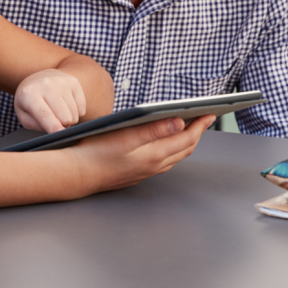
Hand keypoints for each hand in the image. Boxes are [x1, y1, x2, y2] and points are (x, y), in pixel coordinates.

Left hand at [14, 69, 86, 132]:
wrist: (37, 79)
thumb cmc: (29, 101)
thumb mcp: (23, 115)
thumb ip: (36, 125)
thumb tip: (55, 131)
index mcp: (29, 94)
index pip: (44, 113)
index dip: (53, 125)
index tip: (59, 133)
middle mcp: (47, 84)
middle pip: (64, 116)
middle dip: (62, 125)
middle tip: (54, 121)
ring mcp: (62, 82)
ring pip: (74, 113)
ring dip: (68, 119)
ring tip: (58, 113)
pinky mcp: (74, 82)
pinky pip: (81, 107)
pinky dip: (76, 112)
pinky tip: (66, 107)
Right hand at [71, 115, 215, 193]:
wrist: (77, 174)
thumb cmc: (96, 152)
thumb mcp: (126, 135)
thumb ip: (154, 129)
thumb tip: (180, 122)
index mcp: (153, 155)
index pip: (187, 138)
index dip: (201, 125)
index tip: (210, 113)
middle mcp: (153, 166)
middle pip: (185, 148)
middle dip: (197, 132)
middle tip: (205, 118)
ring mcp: (146, 172)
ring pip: (175, 156)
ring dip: (186, 141)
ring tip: (191, 127)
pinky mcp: (138, 174)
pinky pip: (164, 161)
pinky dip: (172, 149)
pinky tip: (167, 142)